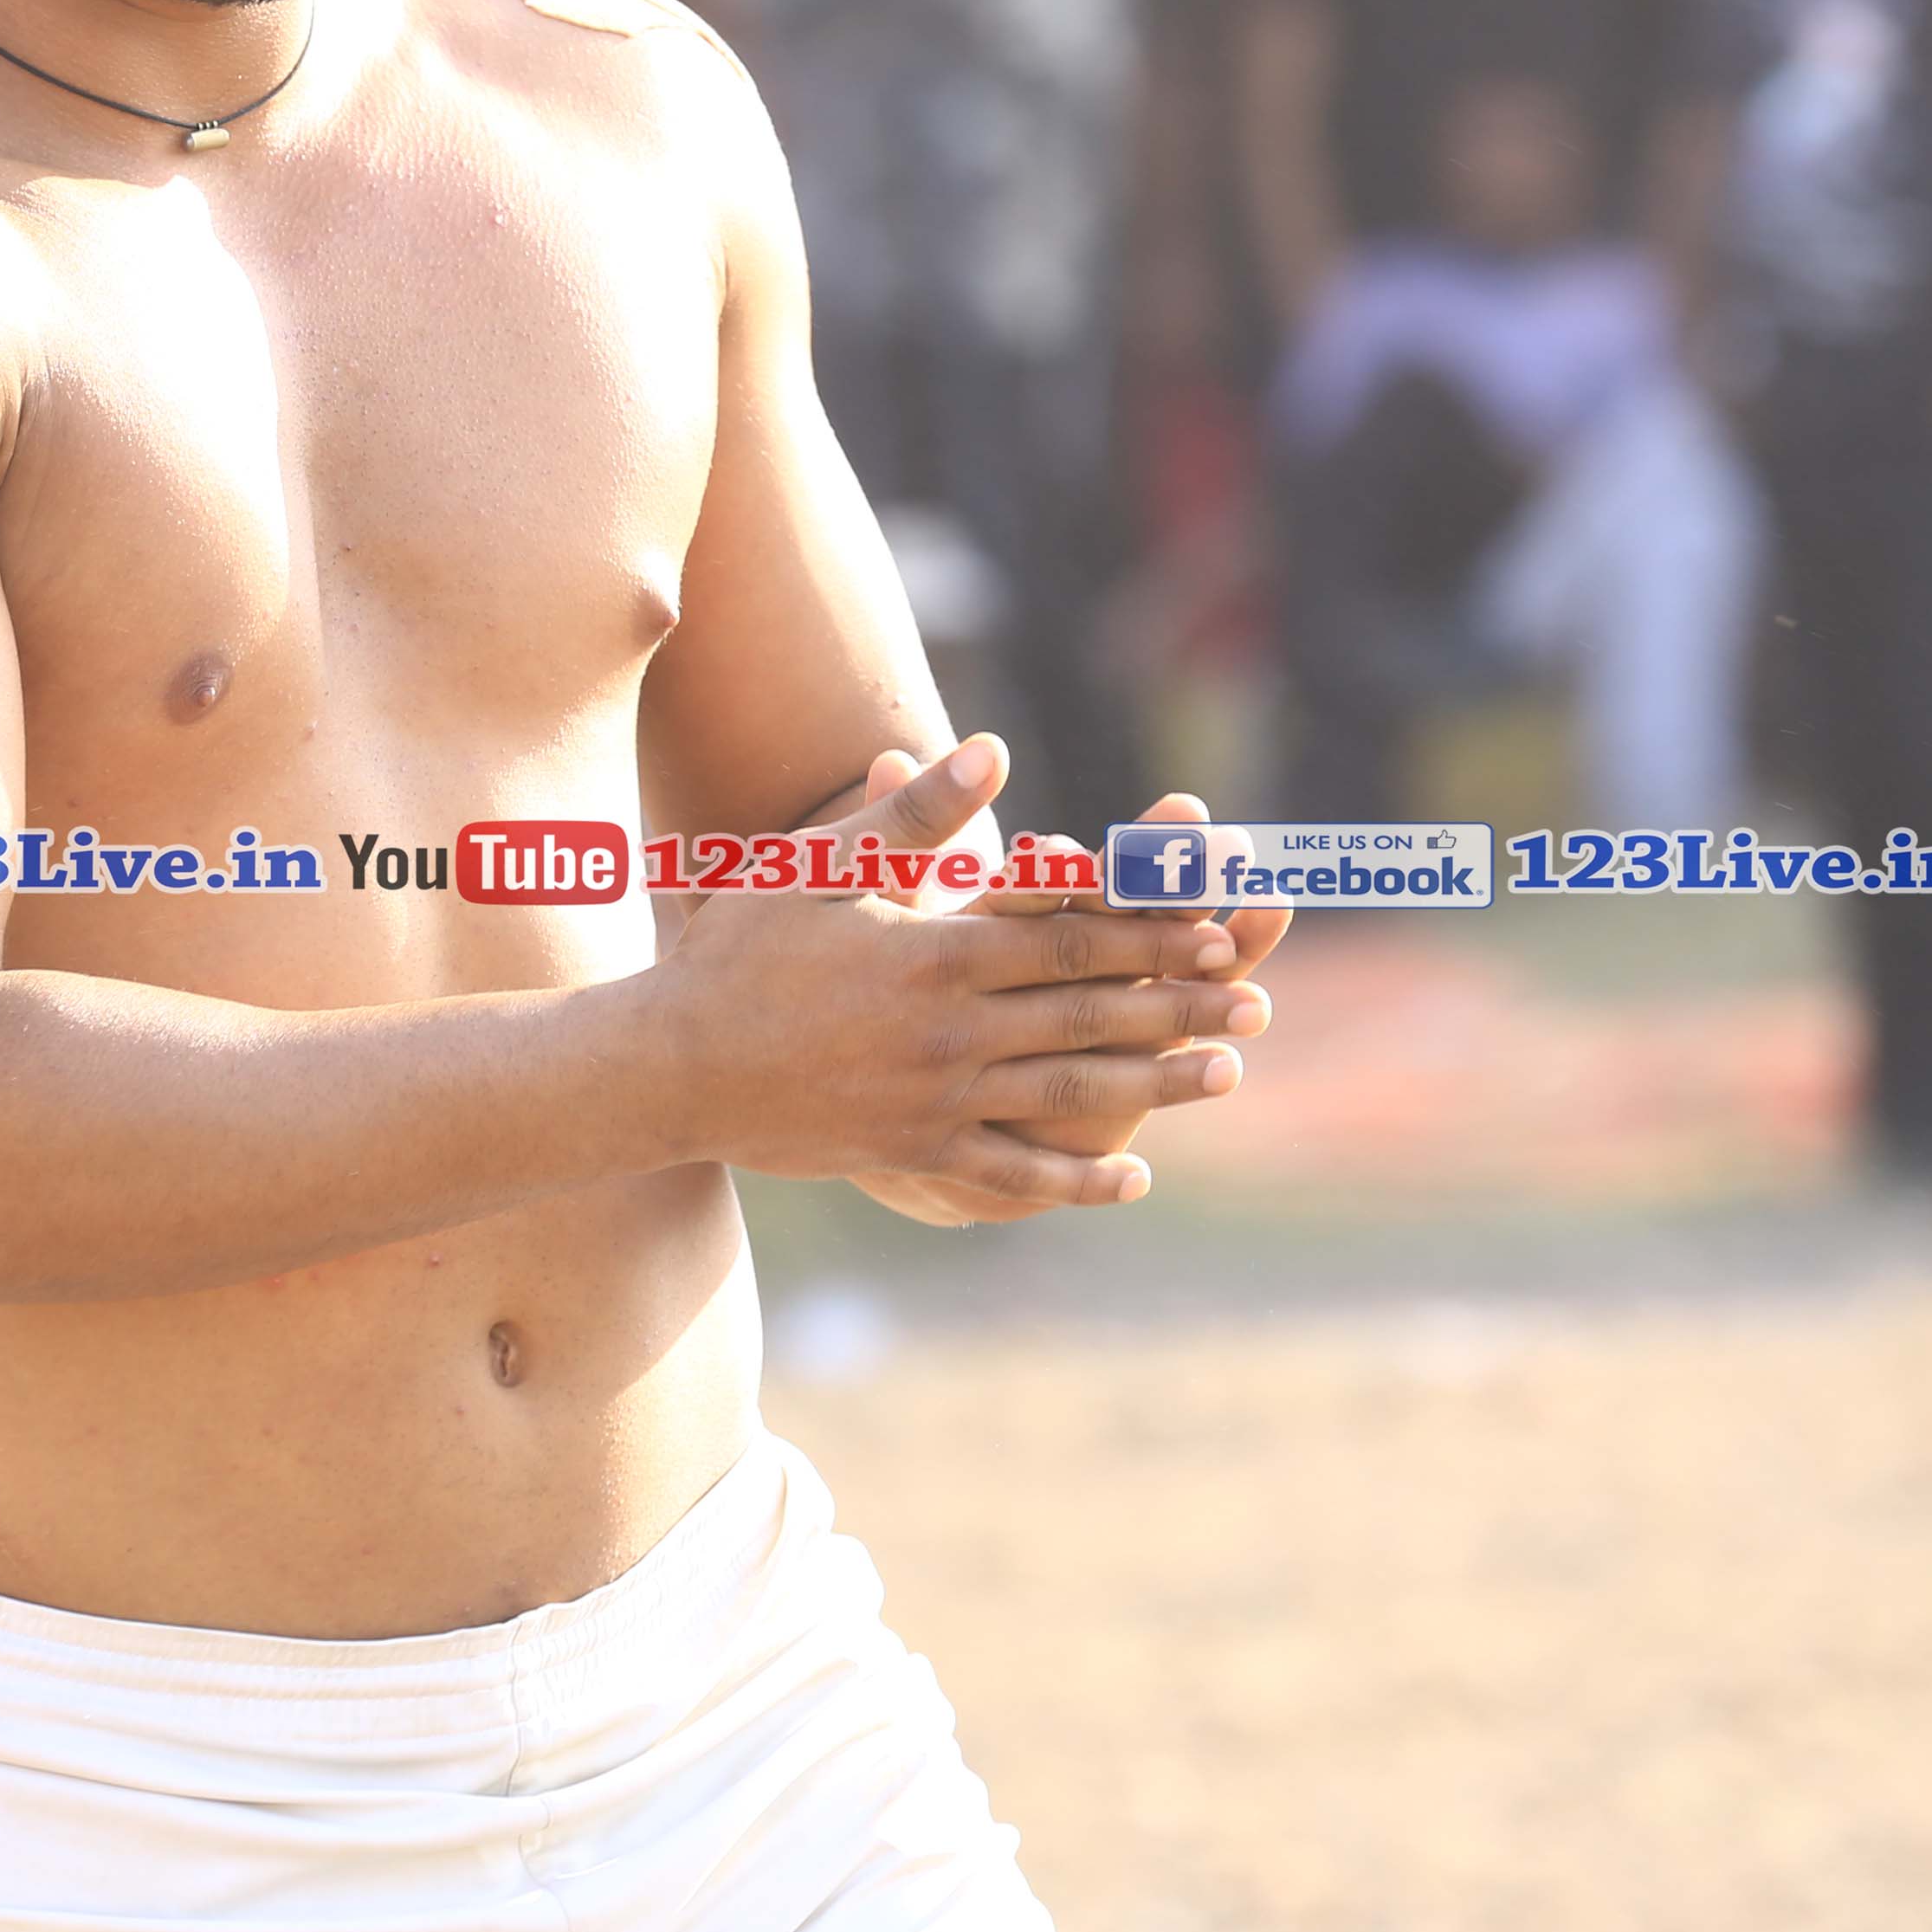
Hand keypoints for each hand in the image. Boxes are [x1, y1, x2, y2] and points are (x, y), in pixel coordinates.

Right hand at [641, 736, 1270, 1222]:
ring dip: (1159, 1081)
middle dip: (1182, 1004)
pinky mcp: (915, 1153)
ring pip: (1072, 1090)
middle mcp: (952, 1030)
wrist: (672, 1066)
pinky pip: (1013, 1172)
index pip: (1072, 936)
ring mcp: (937, 1098)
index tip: (1220, 924)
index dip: (1153, 931)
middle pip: (1091, 1011)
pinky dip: (1076, 1180)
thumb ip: (916, 815)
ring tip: (1231, 1073)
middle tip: (1258, 1002)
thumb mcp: (821, 866)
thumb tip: (994, 750)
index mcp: (939, 951)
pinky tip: (1132, 1180)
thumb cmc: (741, 951)